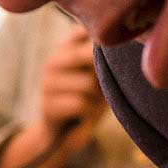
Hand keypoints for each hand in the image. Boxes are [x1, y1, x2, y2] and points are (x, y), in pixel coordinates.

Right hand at [36, 25, 106, 149]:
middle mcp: (53, 61)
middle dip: (101, 75)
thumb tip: (119, 49)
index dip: (101, 46)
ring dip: (96, 99)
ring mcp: (47, 83)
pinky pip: (81, 104)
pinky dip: (89, 113)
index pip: (83, 32)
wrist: (64, 135)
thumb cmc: (89, 99)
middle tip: (100, 88)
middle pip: (89, 56)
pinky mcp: (47, 105)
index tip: (108, 58)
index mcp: (65, 48)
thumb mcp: (98, 74)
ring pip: (88, 84)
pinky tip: (82, 116)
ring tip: (90, 104)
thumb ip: (104, 58)